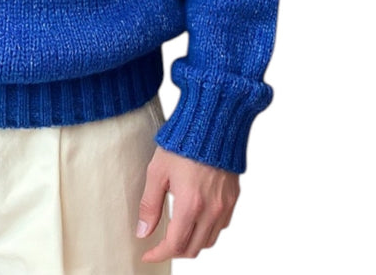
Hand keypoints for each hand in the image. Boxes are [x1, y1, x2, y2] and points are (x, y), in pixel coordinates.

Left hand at [136, 147, 238, 261]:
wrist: (212, 121)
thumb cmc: (182, 142)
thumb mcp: (157, 171)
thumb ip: (149, 205)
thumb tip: (143, 231)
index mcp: (190, 204)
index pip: (175, 245)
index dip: (159, 253)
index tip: (148, 253)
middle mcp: (211, 210)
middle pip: (193, 248)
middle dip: (174, 251)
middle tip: (160, 245)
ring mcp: (225, 205)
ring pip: (209, 241)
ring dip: (192, 243)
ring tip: (176, 234)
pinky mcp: (233, 197)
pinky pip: (221, 226)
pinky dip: (207, 231)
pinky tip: (196, 219)